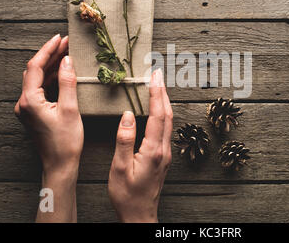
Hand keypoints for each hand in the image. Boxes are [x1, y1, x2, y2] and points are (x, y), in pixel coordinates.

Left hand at [14, 34, 82, 221]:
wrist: (59, 165)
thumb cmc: (66, 141)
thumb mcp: (70, 109)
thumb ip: (68, 82)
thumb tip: (67, 60)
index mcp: (30, 101)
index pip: (35, 67)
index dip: (48, 50)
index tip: (60, 37)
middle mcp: (24, 103)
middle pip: (35, 71)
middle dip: (51, 55)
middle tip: (67, 42)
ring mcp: (27, 108)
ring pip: (38, 79)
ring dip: (52, 66)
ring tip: (67, 52)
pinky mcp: (34, 112)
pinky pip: (41, 89)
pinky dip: (52, 78)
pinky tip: (64, 72)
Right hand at [108, 69, 172, 222]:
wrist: (139, 214)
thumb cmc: (127, 194)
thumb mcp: (120, 168)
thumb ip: (124, 140)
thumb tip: (127, 114)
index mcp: (153, 150)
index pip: (157, 115)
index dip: (156, 94)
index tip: (154, 77)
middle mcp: (164, 150)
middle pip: (167, 115)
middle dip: (163, 92)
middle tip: (158, 74)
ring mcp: (166, 154)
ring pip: (168, 121)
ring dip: (164, 102)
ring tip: (158, 86)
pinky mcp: (163, 157)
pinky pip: (166, 129)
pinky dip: (162, 114)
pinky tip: (157, 110)